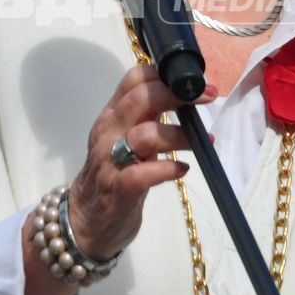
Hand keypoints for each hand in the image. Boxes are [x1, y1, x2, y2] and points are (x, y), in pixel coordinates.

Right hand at [65, 63, 212, 258]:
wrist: (87, 219)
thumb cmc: (113, 173)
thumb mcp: (126, 137)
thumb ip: (148, 116)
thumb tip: (185, 95)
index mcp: (113, 115)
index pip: (133, 80)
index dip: (165, 74)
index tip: (195, 81)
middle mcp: (108, 131)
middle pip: (140, 99)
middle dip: (177, 94)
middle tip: (207, 97)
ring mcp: (109, 161)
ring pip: (144, 135)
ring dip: (179, 135)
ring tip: (203, 142)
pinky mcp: (116, 189)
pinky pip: (142, 174)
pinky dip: (167, 169)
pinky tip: (182, 169)